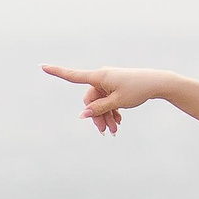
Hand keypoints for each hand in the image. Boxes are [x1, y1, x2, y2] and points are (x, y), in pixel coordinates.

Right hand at [42, 64, 177, 134]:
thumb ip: (99, 109)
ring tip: (115, 130)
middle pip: (90, 99)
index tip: (42, 66)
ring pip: (100, 103)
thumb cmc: (138, 89)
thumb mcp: (117, 102)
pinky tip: (118, 121)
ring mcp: (109, 82)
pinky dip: (111, 111)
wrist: (157, 83)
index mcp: (99, 76)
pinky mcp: (115, 86)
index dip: (57, 72)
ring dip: (106, 117)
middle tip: (107, 132)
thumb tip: (83, 115)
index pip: (73, 76)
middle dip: (96, 116)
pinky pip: (107, 100)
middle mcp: (102, 77)